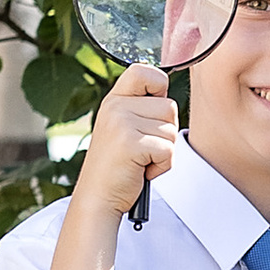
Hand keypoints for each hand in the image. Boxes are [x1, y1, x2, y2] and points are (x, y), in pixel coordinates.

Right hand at [72, 62, 177, 221]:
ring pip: (171, 130)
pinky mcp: (130, 144)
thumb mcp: (122, 127)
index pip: (145, 71)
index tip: (153, 111)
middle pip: (169, 107)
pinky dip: (162, 166)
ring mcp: (121, 124)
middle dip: (165, 132)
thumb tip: (167, 91)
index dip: (159, 87)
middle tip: (142, 148)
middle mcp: (115, 107)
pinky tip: (141, 170)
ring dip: (164, 151)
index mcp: (114, 100)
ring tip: (140, 160)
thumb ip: (141, 108)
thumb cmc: (117, 166)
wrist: (97, 198)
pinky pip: (168, 150)